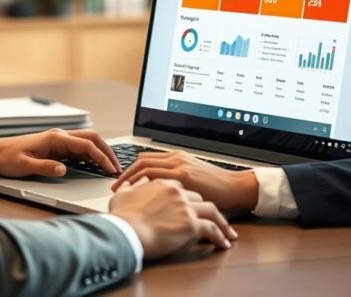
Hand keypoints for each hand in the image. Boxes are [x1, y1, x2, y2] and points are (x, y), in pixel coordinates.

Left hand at [0, 129, 120, 177]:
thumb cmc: (7, 158)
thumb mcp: (24, 166)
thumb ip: (44, 167)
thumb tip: (63, 170)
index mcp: (55, 138)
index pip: (86, 145)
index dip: (101, 157)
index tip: (111, 170)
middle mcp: (60, 136)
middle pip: (92, 138)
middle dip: (107, 151)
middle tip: (117, 168)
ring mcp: (59, 141)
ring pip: (88, 142)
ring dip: (101, 152)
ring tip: (111, 167)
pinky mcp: (57, 147)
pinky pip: (80, 149)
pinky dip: (92, 155)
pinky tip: (96, 166)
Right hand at [109, 179, 237, 259]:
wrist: (126, 231)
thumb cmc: (122, 218)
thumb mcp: (121, 197)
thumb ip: (128, 189)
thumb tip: (127, 186)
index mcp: (162, 183)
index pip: (180, 187)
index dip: (184, 197)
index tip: (187, 205)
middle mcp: (177, 192)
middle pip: (197, 197)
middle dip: (203, 208)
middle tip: (208, 218)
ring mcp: (185, 207)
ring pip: (211, 210)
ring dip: (221, 221)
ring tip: (226, 231)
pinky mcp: (191, 224)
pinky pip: (212, 229)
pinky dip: (220, 236)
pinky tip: (223, 243)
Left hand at [111, 150, 258, 210]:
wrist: (235, 186)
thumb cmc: (216, 186)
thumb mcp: (193, 178)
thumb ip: (176, 179)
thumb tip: (157, 190)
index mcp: (176, 157)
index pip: (146, 159)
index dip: (130, 170)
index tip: (120, 182)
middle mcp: (176, 158)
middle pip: (141, 160)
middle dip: (125, 174)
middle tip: (115, 188)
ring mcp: (179, 165)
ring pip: (145, 166)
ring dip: (129, 179)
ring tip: (120, 192)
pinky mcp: (184, 175)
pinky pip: (156, 176)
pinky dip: (142, 183)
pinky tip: (135, 193)